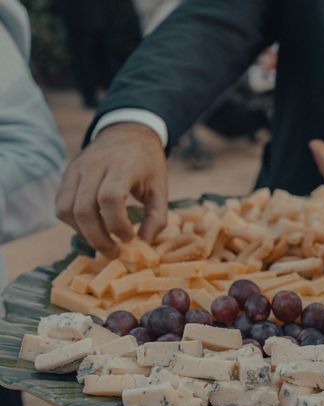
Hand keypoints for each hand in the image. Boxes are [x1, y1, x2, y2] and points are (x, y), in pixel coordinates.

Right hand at [55, 123, 167, 257]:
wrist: (128, 133)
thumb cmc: (147, 163)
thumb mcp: (160, 188)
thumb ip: (156, 217)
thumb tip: (144, 244)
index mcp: (122, 166)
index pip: (109, 198)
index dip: (117, 224)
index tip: (130, 238)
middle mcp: (94, 166)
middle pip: (84, 209)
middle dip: (98, 238)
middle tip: (114, 253)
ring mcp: (76, 170)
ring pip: (67, 210)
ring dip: (83, 233)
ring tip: (103, 242)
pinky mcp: (67, 176)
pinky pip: (61, 205)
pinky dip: (74, 223)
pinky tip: (92, 228)